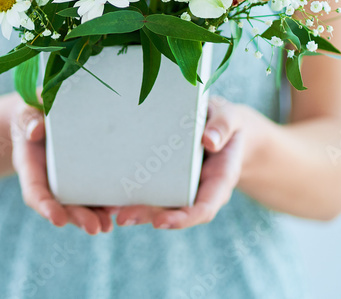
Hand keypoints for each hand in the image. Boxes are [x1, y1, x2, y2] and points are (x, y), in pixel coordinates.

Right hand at [10, 103, 114, 234]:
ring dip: (95, 216)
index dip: (45, 207)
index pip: (35, 192)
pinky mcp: (86, 175)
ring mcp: (68, 181)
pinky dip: (107, 201)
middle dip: (78, 218)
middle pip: (62, 206)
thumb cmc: (34, 112)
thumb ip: (29, 119)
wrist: (45, 112)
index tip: (57, 220)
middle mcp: (49, 180)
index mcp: (30, 167)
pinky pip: (96, 191)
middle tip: (95, 228)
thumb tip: (36, 130)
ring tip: (108, 225)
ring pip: (80, 204)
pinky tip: (122, 207)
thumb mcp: (27, 112)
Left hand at [115, 96, 246, 229]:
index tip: (160, 222)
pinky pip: (151, 188)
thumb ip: (223, 127)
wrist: (224, 126)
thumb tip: (209, 140)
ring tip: (110, 211)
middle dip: (149, 216)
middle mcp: (199, 189)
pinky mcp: (167, 177)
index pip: (204, 208)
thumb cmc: (228, 122)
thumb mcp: (231, 118)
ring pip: (160, 204)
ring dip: (136, 209)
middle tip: (123, 218)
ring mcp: (182, 186)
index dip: (183, 218)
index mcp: (219, 181)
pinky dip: (132, 193)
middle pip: (175, 211)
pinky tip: (109, 195)